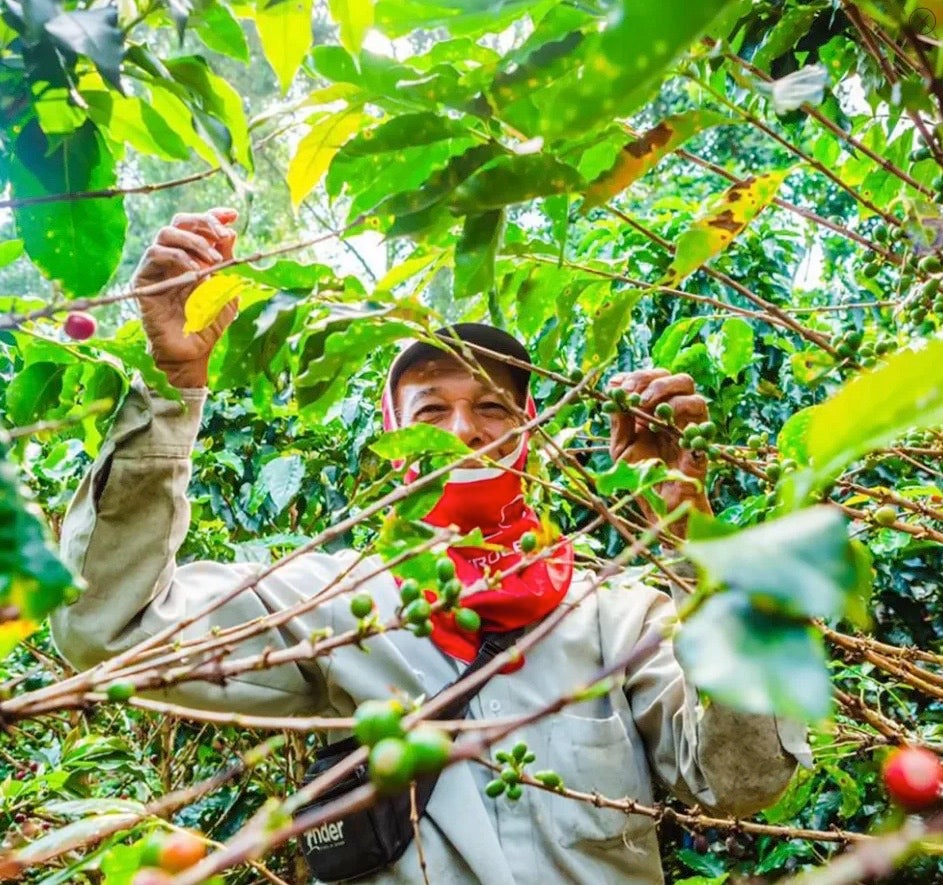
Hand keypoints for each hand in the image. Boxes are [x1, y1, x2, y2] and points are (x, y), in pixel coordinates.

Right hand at [132, 208, 238, 387]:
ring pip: (166, 233)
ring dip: (193, 241)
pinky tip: (196, 271)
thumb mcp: (226, 289)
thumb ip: (227, 262)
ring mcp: (157, 266)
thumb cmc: (208, 323)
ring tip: (213, 260)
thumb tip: (230, 233)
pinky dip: (179, 257)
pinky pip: (156, 254)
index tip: (233, 215)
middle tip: (223, 235)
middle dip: (204, 222)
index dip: (213, 215)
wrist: (192, 351)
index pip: (198, 225)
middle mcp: (173, 256)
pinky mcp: (144, 278)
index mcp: (193, 256)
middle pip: (180, 221)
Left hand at [607, 369, 712, 531]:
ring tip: (646, 407)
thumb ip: (618, 419)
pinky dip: (680, 413)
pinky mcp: (700, 439)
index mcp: (654, 411)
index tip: (619, 386)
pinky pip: (700, 417)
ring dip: (666, 392)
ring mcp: (689, 424)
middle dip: (652, 380)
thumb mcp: (621, 446)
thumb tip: (612, 387)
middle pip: (675, 378)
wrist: (660, 505)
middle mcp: (674, 413)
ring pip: (690, 390)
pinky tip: (660, 426)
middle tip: (635, 395)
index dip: (637, 377)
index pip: (652, 379)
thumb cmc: (641, 476)